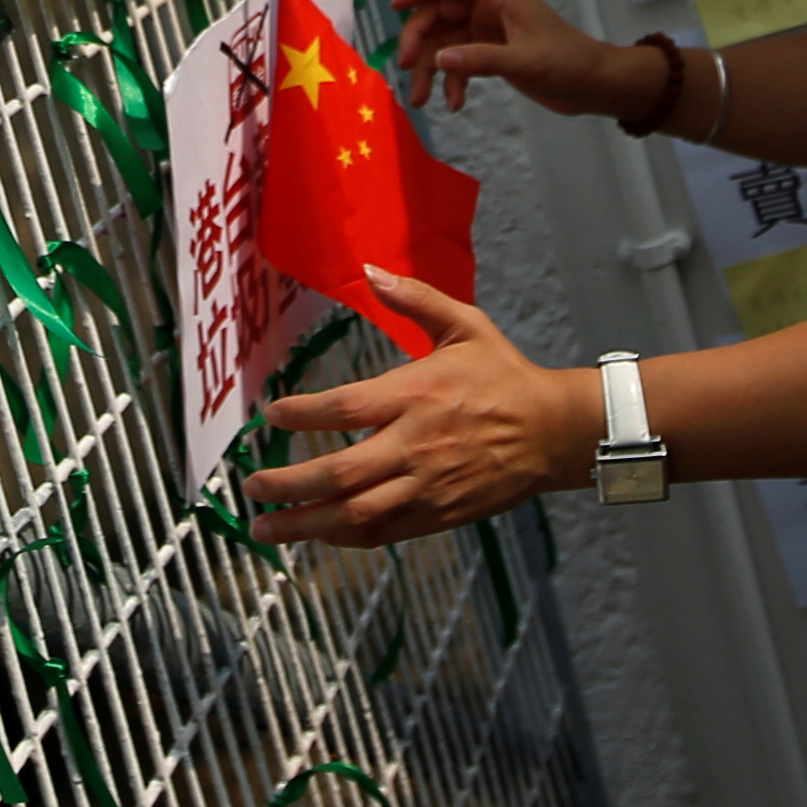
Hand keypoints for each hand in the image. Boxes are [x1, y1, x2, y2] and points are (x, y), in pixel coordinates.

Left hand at [244, 271, 599, 546]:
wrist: (554, 432)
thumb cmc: (505, 376)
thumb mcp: (465, 324)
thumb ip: (415, 298)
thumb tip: (370, 269)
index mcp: (416, 394)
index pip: (343, 408)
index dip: (300, 414)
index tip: (271, 414)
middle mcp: (415, 444)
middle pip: (338, 472)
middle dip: (287, 482)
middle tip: (252, 484)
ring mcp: (426, 485)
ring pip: (354, 514)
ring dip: (305, 524)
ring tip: (266, 528)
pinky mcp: (438, 515)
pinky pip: (382, 533)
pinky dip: (345, 537)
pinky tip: (319, 535)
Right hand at [392, 0, 651, 119]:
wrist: (596, 85)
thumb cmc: (569, 63)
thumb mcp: (524, 61)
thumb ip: (480, 59)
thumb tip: (438, 59)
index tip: (397, 8)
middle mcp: (490, 10)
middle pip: (439, 13)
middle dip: (420, 39)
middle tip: (408, 68)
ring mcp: (489, 33)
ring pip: (445, 42)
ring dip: (431, 68)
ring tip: (421, 100)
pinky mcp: (493, 55)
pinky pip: (460, 62)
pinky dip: (453, 80)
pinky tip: (454, 103)